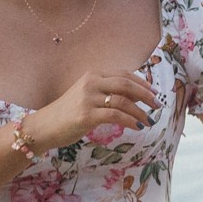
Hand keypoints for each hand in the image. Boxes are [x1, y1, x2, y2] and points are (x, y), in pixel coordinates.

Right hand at [28, 66, 161, 151]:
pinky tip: (137, 126)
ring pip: (123, 101)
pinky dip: (130, 121)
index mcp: (93, 75)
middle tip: (157, 105)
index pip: (123, 74)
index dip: (141, 82)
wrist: (44, 126)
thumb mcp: (87, 96)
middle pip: (126, 84)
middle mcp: (91, 82)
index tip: (154, 92)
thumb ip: (107, 92)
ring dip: (140, 111)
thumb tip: (135, 97)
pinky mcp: (86, 115)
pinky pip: (115, 116)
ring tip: (148, 120)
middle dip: (146, 94)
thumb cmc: (68, 113)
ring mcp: (88, 98)